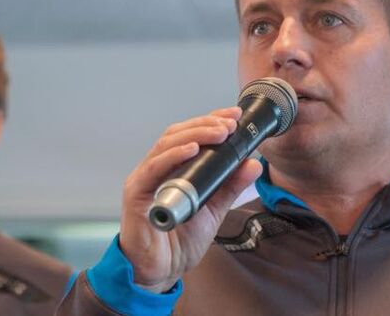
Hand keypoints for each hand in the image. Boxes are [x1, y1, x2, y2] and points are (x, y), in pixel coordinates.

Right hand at [119, 107, 262, 292]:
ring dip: (194, 134)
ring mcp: (144, 179)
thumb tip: (253, 163)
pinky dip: (173, 155)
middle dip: (205, 124)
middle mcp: (155, 169)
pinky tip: (191, 148)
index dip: (209, 122)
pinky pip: (153, 168)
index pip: (189, 135)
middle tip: (230, 123)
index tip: (234, 117)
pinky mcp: (136, 194)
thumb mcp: (213, 210)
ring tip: (218, 132)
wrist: (161, 271)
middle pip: (177, 134)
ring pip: (166, 144)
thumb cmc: (179, 241)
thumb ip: (230, 187)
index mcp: (171, 170)